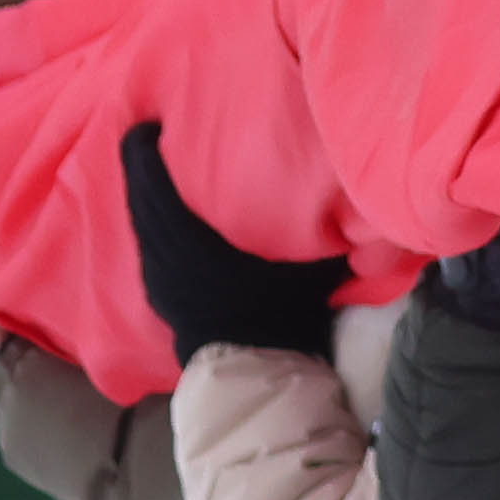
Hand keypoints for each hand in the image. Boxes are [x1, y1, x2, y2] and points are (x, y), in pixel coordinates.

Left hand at [124, 123, 350, 369]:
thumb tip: (362, 209)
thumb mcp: (308, 275)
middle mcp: (165, 259)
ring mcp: (157, 280)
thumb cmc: (280, 319)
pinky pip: (144, 245)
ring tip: (148, 167)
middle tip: (143, 134)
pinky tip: (156, 215)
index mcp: (191, 246)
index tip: (147, 124)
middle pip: (138, 201)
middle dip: (136, 165)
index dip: (143, 155)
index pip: (154, 190)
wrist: (253, 375)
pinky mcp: (157, 295)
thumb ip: (328, 239)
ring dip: (139, 193)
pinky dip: (145, 221)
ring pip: (138, 225)